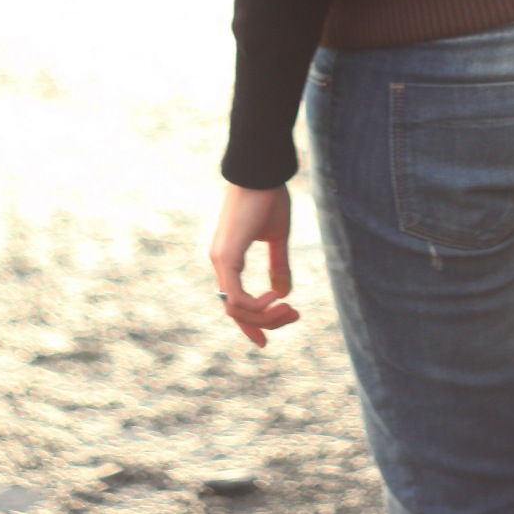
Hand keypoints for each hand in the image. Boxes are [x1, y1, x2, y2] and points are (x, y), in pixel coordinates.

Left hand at [210, 183, 300, 348]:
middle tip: (294, 315)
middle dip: (265, 322)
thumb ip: (278, 265)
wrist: (261, 172)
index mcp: (229, 258)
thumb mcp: (277, 237)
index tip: (265, 341)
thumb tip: (283, 293)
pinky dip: (255, 305)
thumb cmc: (269, 197)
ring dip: (264, 316)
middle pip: (235, 311)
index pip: (234, 302)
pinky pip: (234, 296)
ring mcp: (220, 259)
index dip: (250, 324)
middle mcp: (219, 262)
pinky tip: (275, 298)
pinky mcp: (225, 256)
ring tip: (289, 308)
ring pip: (234, 308)